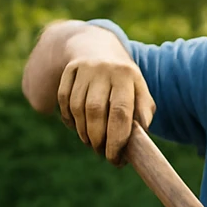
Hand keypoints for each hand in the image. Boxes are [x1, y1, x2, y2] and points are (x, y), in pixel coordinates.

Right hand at [56, 35, 154, 163]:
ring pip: (78, 108)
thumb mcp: (140, 91)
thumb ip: (143, 112)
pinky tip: (77, 129)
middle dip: (98, 139)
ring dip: (83, 132)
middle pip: (96, 111)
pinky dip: (69, 119)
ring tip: (92, 143)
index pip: (120, 112)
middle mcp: (105, 70)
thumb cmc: (125, 81)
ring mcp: (85, 69)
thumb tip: (138, 138)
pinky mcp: (68, 70)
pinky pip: (64, 100)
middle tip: (102, 153)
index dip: (116, 139)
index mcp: (128, 75)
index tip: (115, 159)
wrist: (100, 48)